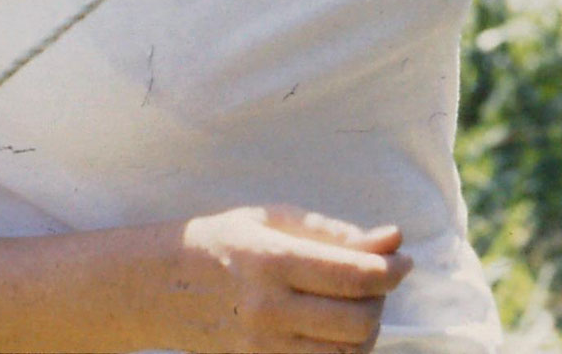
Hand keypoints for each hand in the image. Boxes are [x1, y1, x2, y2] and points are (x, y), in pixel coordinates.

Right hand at [161, 204, 412, 353]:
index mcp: (273, 261)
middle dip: (382, 302)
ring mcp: (261, 348)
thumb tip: (392, 239)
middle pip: (358, 322)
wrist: (158, 288)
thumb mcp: (275, 220)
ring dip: (366, 332)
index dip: (393, 270)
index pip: (356, 276)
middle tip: (376, 283)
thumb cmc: (225, 242)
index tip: (403, 261)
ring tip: (356, 307)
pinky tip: (335, 332)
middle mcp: (267, 309)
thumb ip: (336, 233)